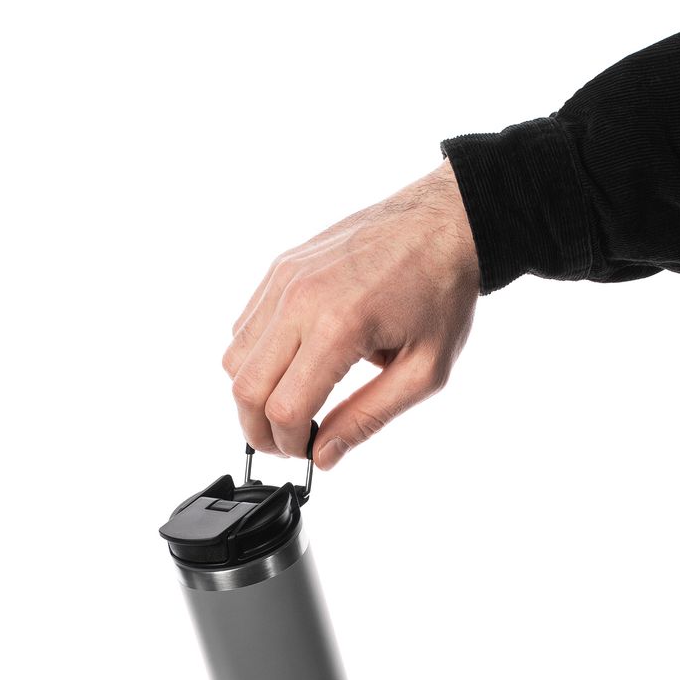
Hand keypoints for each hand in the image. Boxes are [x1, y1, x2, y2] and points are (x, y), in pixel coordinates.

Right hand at [222, 159, 478, 469]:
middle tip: (289, 444)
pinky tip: (292, 367)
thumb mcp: (424, 372)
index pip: (284, 408)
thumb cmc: (442, 293)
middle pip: (246, 388)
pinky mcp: (281, 267)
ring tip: (289, 408)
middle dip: (260, 430)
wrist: (444, 223)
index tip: (310, 452)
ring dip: (253, 395)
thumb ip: (369, 417)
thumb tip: (324, 455)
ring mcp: (284, 278)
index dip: (291, 444)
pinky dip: (256, 358)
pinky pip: (245, 325)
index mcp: (339, 327)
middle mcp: (300, 299)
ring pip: (235, 357)